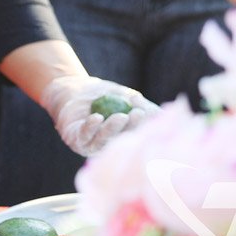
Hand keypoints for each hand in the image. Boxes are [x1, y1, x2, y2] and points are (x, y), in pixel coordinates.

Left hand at [40, 75, 156, 155]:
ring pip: (103, 141)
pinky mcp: (74, 140)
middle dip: (131, 129)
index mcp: (123, 140)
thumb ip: (142, 105)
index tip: (149, 114)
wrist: (74, 88)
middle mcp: (108, 147)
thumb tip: (161, 114)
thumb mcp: (125, 96)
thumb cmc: (103, 94)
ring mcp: (91, 146)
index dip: (143, 126)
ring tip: (121, 116)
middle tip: (139, 114)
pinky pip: (84, 135)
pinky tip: (97, 118)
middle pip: (121, 141)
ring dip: (112, 129)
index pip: (136, 136)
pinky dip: (91, 126)